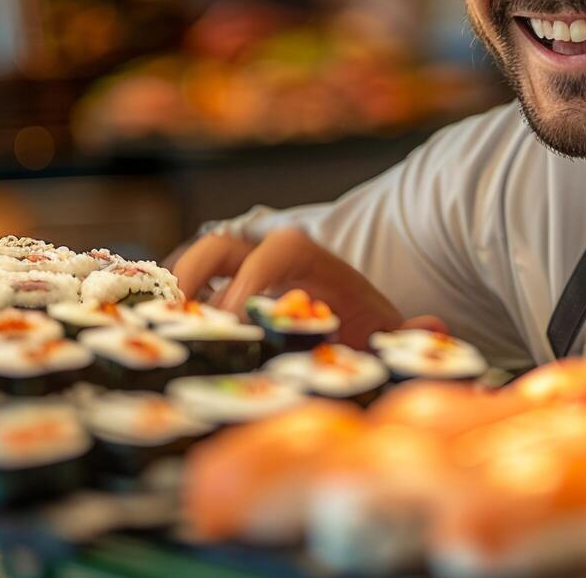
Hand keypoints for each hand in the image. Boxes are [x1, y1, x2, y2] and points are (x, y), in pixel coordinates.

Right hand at [167, 226, 443, 348]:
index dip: (252, 277)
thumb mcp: (389, 337)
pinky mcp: (215, 294)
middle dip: (194, 276)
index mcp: (312, 260)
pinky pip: (182, 290)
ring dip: (170, 291)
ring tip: (150, 331)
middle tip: (177, 323)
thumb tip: (436, 326)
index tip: (235, 319)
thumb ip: (412, 335)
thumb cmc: (365, 334)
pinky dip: (164, 307)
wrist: (352, 335)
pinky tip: (149, 340)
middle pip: (222, 244)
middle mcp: (269, 259)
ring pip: (193, 264)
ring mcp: (237, 273)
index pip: (279, 248)